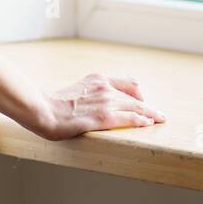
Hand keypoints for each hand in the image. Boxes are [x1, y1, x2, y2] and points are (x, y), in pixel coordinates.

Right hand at [34, 72, 166, 140]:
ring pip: (135, 108)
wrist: (43, 109)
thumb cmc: (54, 104)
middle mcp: (105, 88)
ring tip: (160, 120)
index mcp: (98, 79)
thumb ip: (90, 92)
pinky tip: (147, 124)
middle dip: (149, 107)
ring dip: (150, 114)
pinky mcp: (102, 118)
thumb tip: (96, 102)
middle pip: (134, 97)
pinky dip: (140, 121)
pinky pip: (128, 119)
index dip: (139, 93)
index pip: (128, 83)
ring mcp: (104, 102)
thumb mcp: (77, 89)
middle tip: (160, 115)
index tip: (144, 102)